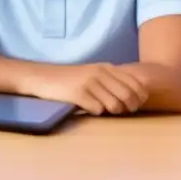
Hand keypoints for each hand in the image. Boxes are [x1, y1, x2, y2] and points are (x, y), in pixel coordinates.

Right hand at [24, 63, 148, 114]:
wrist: (40, 77)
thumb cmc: (69, 79)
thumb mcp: (93, 73)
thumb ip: (113, 80)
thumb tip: (137, 97)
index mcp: (106, 67)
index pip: (137, 84)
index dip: (139, 98)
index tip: (132, 104)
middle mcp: (99, 73)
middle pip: (129, 96)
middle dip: (127, 108)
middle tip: (118, 111)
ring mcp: (88, 82)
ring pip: (115, 106)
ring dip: (110, 112)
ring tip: (100, 107)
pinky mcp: (78, 93)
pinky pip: (98, 110)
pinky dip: (95, 112)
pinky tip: (86, 107)